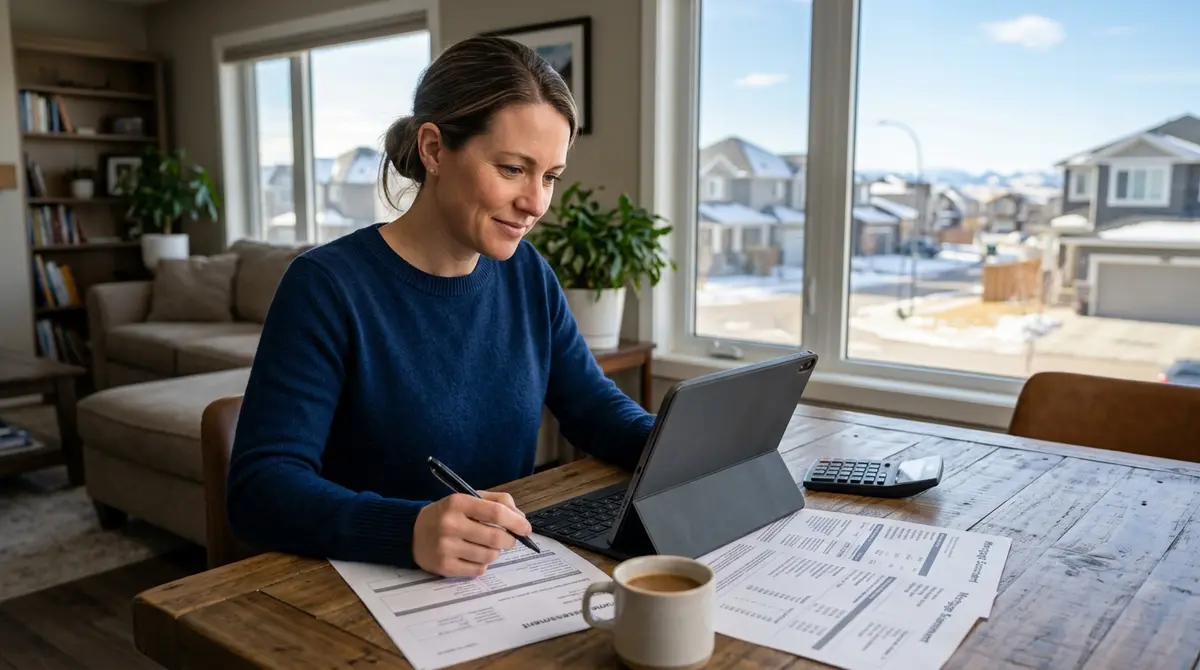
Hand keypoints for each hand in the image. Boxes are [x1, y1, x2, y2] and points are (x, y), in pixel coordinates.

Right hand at [412, 490, 531, 576]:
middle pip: (496, 538)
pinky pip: (478, 570)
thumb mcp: (468, 498)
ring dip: (495, 553)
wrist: (412, 532)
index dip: (517, 522)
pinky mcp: (443, 566)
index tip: (526, 528)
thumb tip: (520, 518)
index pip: (496, 512)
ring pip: (489, 556)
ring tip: (487, 546)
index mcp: (457, 502)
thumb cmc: (447, 514)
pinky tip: (474, 556)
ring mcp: (445, 547)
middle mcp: (450, 524)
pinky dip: (482, 564)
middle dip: (510, 540)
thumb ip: (497, 502)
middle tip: (509, 540)